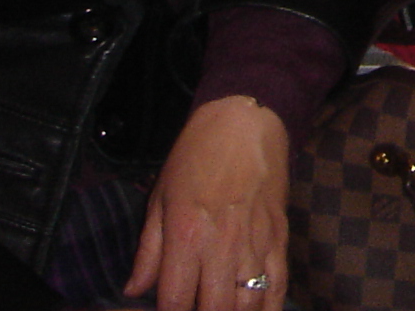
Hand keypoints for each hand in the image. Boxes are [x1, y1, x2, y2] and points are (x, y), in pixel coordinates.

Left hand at [126, 94, 288, 310]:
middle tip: (196, 307)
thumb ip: (149, 250)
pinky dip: (269, 307)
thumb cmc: (196, 156)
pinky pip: (279, 285)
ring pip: (248, 304)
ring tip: (222, 309)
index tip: (167, 310)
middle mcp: (222, 245)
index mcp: (186, 235)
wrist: (246, 121)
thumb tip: (134, 290)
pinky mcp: (280, 237)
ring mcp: (256, 243)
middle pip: (214, 309)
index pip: (174, 301)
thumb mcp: (161, 197)